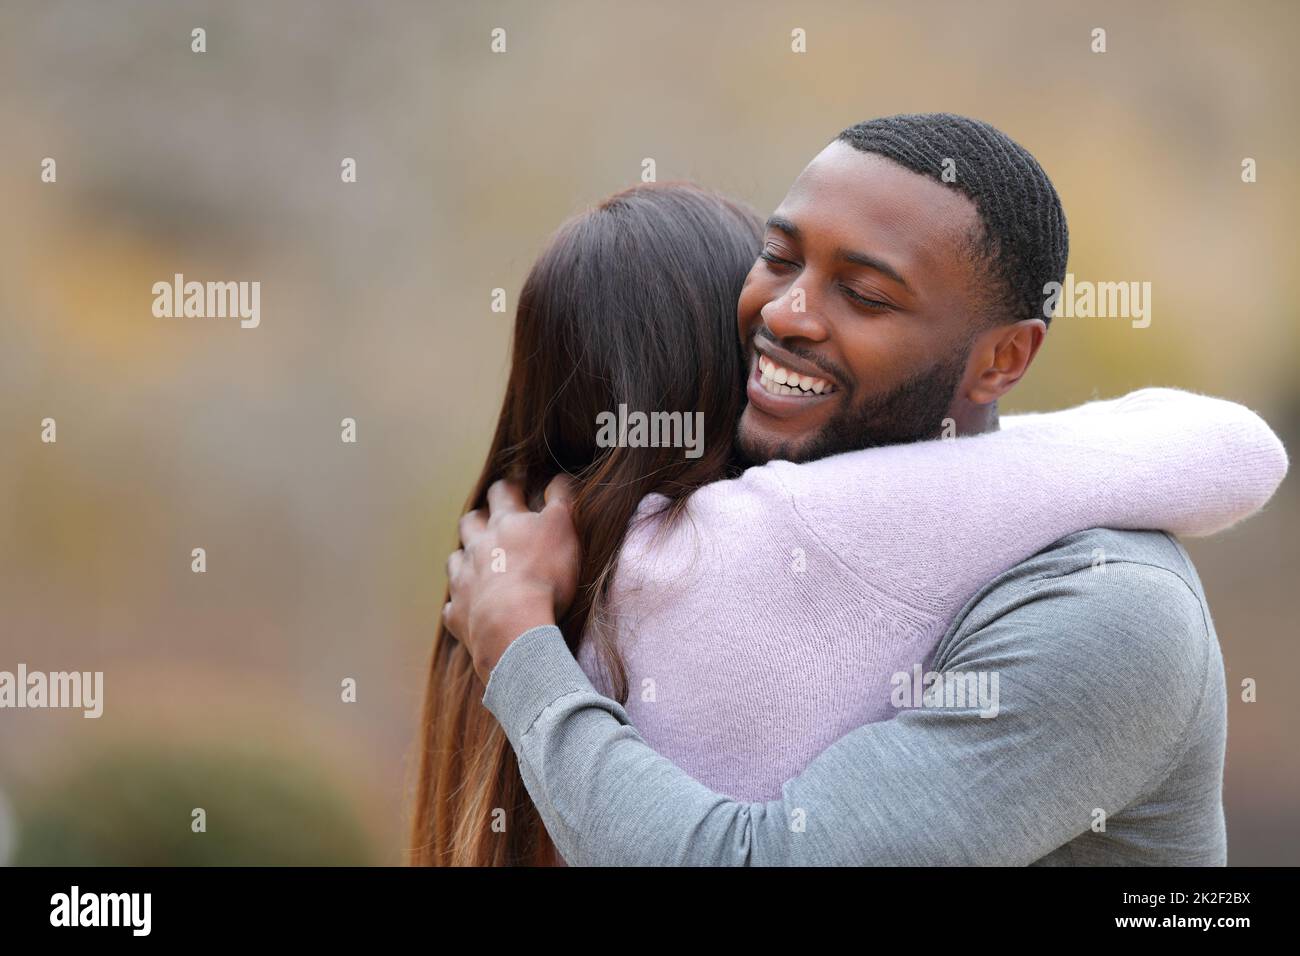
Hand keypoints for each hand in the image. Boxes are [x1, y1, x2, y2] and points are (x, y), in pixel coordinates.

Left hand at [443, 475, 579, 683]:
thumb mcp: (563, 528)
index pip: (502, 493)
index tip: (517, 488)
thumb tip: (559, 477)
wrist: (513, 624)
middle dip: (479, 518)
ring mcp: (464, 579)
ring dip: (465, 559)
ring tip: (476, 564)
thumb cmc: (544, 573)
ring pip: (456, 560)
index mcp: (504, 523)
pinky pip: (453, 606)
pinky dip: (461, 605)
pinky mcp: (459, 612)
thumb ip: (562, 499)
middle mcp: (478, 546)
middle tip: (490, 522)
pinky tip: (469, 609)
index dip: (509, 488)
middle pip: (470, 523)